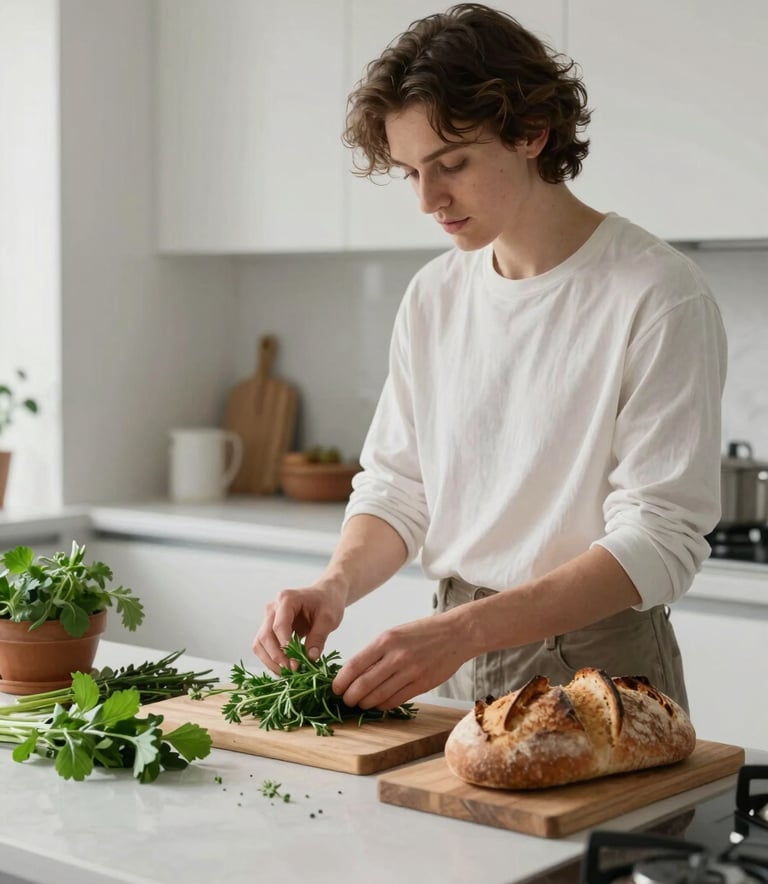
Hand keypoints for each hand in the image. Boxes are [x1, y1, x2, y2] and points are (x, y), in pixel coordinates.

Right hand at [252, 582, 345, 674]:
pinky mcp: (269, 628)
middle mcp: (272, 607)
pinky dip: (270, 659)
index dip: (285, 647)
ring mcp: (268, 617)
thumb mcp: (328, 618)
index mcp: (286, 599)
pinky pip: (263, 646)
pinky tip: (284, 668)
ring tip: (287, 673)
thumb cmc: (327, 602)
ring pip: (259, 643)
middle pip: (265, 636)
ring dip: (270, 661)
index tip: (296, 664)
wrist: (325, 595)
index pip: (279, 626)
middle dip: (277, 657)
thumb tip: (310, 658)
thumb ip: (319, 637)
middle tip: (292, 671)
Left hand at [331, 614, 468, 709]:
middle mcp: (396, 656)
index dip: (341, 680)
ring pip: (378, 696)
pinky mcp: (421, 685)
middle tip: (346, 700)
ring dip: (365, 703)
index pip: (355, 665)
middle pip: (363, 684)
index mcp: (386, 640)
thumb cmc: (423, 632)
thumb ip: (376, 651)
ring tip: (360, 703)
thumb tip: (354, 671)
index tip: (335, 688)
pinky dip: (383, 705)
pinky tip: (378, 704)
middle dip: (350, 697)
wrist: (456, 634)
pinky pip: (395, 700)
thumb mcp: (395, 633)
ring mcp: (410, 672)